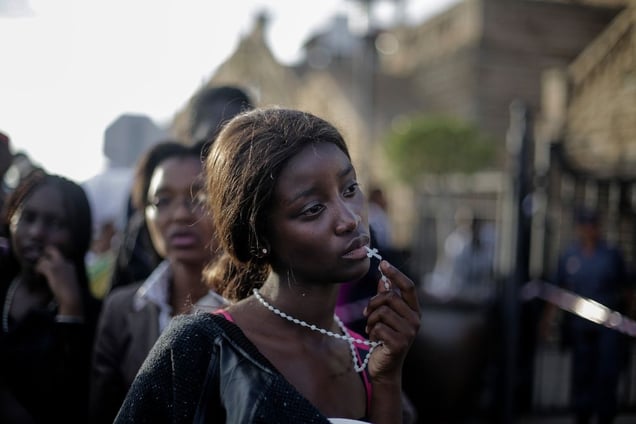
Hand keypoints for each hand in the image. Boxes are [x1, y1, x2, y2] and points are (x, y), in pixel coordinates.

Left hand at [35, 246, 82, 315]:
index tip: (46, 268)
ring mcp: (58, 265)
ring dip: (38, 267)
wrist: (71, 297)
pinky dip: (37, 272)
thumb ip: (63, 275)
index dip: (51, 261)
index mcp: (70, 265)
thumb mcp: (68, 281)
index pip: (58, 256)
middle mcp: (65, 262)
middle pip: (52, 250)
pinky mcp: (52, 270)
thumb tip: (53, 276)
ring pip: (43, 259)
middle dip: (44, 256)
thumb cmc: (70, 293)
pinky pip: (40, 266)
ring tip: (38, 275)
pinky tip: (38, 279)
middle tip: (38, 265)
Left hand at [363, 260, 420, 379]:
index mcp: (414, 311)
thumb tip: (382, 277)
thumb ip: (386, 298)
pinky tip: (374, 340)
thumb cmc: (385, 340)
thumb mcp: (386, 317)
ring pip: (381, 312)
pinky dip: (371, 332)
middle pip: (389, 297)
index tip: (383, 263)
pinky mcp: (399, 343)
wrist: (386, 369)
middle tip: (367, 315)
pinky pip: (378, 327)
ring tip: (371, 329)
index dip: (395, 273)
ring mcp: (409, 332)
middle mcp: (415, 320)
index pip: (408, 286)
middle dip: (373, 304)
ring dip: (370, 320)